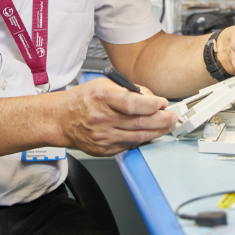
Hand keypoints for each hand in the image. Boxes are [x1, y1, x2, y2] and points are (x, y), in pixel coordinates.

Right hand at [58, 79, 177, 156]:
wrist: (62, 119)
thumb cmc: (83, 100)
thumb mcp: (103, 84)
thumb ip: (127, 90)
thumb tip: (151, 99)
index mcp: (101, 96)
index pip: (131, 102)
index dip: (151, 104)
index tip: (162, 103)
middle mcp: (101, 117)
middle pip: (139, 122)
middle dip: (162, 120)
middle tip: (172, 116)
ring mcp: (103, 136)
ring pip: (139, 136)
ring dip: (158, 131)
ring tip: (167, 125)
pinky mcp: (104, 150)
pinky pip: (130, 145)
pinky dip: (143, 139)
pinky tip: (150, 134)